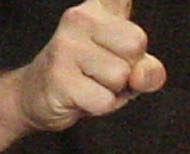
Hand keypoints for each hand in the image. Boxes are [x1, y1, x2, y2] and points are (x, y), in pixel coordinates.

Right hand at [8, 0, 164, 133]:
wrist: (40, 94)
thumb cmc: (89, 76)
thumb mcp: (127, 68)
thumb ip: (149, 69)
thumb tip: (140, 72)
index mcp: (100, 10)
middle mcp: (80, 18)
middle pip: (136, 44)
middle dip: (131, 69)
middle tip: (108, 73)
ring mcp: (66, 45)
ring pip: (122, 76)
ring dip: (114, 91)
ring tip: (94, 84)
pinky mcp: (59, 75)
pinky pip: (105, 100)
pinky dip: (101, 106)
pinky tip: (83, 96)